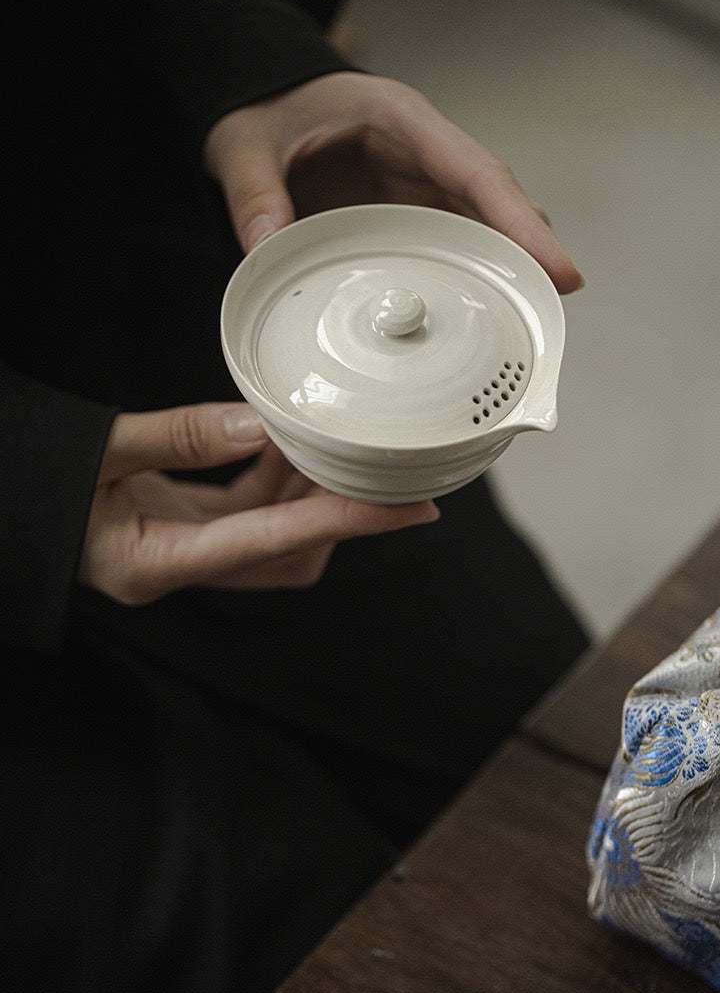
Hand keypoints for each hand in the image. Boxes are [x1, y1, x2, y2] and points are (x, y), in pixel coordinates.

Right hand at [78, 402, 438, 604]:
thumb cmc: (26, 482)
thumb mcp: (92, 451)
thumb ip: (173, 435)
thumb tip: (255, 423)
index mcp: (153, 563)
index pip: (275, 542)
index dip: (346, 521)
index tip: (408, 508)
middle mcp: (174, 570)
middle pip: (287, 555)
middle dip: (332, 508)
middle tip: (363, 456)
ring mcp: (176, 554)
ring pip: (271, 537)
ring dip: (300, 490)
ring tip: (313, 437)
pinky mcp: (174, 530)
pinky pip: (242, 515)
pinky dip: (268, 479)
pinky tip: (270, 440)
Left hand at [203, 72, 583, 293]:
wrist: (257, 100)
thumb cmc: (263, 112)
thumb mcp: (243, 146)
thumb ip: (254, 194)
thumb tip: (266, 247)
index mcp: (400, 122)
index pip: (477, 173)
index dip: (520, 223)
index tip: (558, 269)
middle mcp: (423, 153)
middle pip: (494, 205)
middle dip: (527, 254)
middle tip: (551, 312)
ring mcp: (418, 185)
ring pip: (480, 228)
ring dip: (503, 270)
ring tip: (526, 326)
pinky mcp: (406, 212)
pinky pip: (449, 244)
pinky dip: (466, 277)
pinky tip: (475, 316)